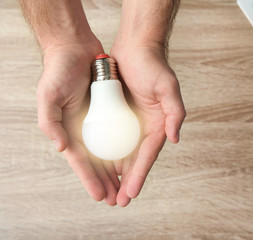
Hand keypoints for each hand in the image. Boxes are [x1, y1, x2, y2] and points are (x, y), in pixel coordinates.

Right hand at [37, 40, 123, 205]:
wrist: (76, 48)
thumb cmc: (58, 70)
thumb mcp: (48, 95)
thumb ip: (50, 122)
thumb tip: (62, 149)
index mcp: (68, 131)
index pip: (80, 162)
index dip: (90, 180)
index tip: (101, 196)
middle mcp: (84, 130)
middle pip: (97, 162)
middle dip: (106, 182)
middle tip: (118, 200)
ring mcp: (99, 121)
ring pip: (110, 152)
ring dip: (117, 171)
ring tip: (127, 188)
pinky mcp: (111, 111)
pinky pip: (120, 133)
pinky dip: (125, 148)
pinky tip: (133, 161)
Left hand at [110, 43, 185, 205]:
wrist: (135, 48)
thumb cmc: (153, 66)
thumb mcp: (168, 87)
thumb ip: (176, 113)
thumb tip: (175, 139)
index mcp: (159, 124)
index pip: (149, 154)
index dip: (141, 174)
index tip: (132, 192)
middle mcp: (146, 127)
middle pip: (136, 159)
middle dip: (129, 181)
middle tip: (120, 202)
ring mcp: (131, 123)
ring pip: (124, 154)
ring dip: (118, 173)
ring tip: (110, 192)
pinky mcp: (118, 116)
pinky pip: (113, 139)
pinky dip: (109, 154)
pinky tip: (101, 167)